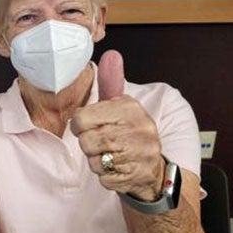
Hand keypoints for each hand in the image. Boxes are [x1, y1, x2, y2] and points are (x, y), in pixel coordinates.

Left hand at [71, 50, 164, 199]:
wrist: (152, 166)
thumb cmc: (127, 132)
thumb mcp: (120, 105)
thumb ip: (111, 82)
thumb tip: (111, 54)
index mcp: (129, 108)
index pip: (81, 119)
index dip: (79, 125)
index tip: (89, 126)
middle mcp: (139, 129)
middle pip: (86, 142)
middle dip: (88, 145)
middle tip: (101, 143)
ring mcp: (141, 153)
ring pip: (94, 162)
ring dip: (97, 161)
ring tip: (110, 155)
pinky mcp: (138, 175)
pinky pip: (104, 179)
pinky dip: (106, 176)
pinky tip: (117, 168)